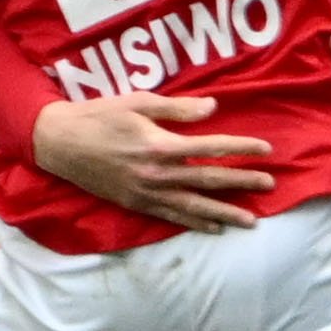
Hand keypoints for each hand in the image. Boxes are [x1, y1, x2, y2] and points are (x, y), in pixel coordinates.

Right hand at [28, 95, 275, 232]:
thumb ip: (177, 109)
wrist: (60, 143)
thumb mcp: (138, 102)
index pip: (211, 147)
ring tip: (252, 220)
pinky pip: (171, 217)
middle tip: (270, 184)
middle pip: (209, 179)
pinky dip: (194, 223)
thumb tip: (213, 109)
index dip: (240, 148)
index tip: (265, 149)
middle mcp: (157, 174)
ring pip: (194, 205)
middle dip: (242, 182)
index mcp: (160, 145)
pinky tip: (213, 228)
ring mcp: (146, 193)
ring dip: (225, 212)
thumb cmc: (98, 116)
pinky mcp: (135, 204)